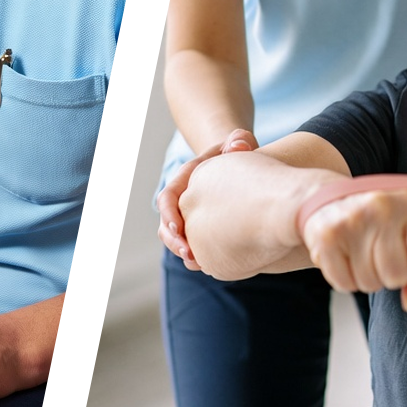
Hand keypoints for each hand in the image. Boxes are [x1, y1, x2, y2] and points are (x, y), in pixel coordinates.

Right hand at [158, 129, 256, 268]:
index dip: (169, 213)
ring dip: (184, 253)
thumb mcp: (239, 143)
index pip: (168, 197)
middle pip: (167, 225)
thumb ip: (239, 141)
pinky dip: (200, 256)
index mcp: (185, 179)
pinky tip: (213, 265)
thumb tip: (238, 145)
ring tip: (199, 264)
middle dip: (175, 241)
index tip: (179, 227)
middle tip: (189, 254)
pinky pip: (194, 246)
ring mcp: (190, 216)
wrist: (240, 166)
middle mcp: (183, 200)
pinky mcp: (201, 230)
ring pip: (176, 240)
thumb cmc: (238, 153)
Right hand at [300, 188, 406, 311]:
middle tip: (382, 256)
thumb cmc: (383, 226)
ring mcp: (353, 221)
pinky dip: (347, 280)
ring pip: (370, 284)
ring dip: (369, 279)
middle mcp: (384, 208)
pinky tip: (347, 258)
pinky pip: (344, 284)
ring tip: (363, 254)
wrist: (334, 202)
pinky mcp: (328, 237)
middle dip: (391, 276)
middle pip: (397, 276)